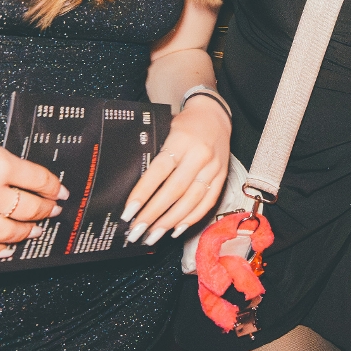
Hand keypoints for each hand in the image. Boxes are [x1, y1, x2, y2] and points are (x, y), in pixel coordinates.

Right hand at [0, 105, 65, 261]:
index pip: (39, 181)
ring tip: (31, 232)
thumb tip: (22, 182)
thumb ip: (0, 164)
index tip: (60, 193)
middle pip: (27, 209)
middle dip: (45, 211)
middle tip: (51, 212)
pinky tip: (0, 252)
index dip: (54, 189)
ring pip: (5, 233)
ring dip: (23, 234)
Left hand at [120, 96, 230, 241]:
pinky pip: (207, 202)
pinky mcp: (222, 176)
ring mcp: (213, 167)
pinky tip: (176, 229)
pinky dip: (191, 218)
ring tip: (153, 235)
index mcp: (181, 140)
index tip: (129, 212)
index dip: (143, 193)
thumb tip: (133, 187)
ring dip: (170, 221)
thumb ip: (155, 154)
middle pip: (174, 190)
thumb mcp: (166, 129)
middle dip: (153, 214)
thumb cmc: (185, 124)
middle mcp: (199, 155)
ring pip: (191, 200)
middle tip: (137, 231)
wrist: (214, 115)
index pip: (159, 171)